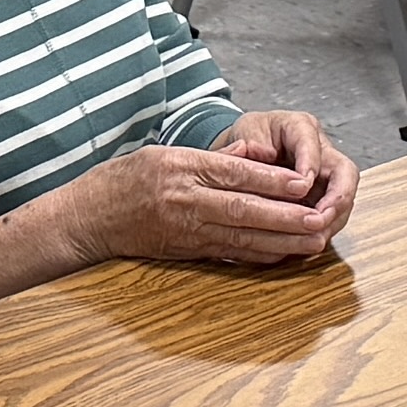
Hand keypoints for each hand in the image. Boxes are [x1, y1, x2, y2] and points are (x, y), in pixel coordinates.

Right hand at [52, 137, 349, 269]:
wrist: (87, 217)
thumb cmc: (126, 179)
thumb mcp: (165, 152)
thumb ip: (214, 155)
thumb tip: (257, 151)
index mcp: (181, 169)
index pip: (235, 174)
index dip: (272, 181)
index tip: (304, 183)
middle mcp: (185, 201)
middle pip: (243, 210)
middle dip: (285, 218)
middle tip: (320, 220)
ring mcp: (185, 230)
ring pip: (240, 237)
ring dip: (280, 242)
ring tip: (313, 242)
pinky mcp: (186, 251)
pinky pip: (228, 254)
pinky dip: (258, 255)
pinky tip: (283, 255)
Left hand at [214, 110, 360, 238]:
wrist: (249, 150)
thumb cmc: (250, 139)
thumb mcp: (245, 133)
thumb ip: (252, 142)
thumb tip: (264, 154)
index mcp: (302, 128)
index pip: (313, 143)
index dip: (311, 164)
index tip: (302, 186)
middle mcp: (321, 151)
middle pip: (345, 173)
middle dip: (337, 199)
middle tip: (320, 219)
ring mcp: (326, 176)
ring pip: (343, 198)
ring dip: (332, 219)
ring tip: (316, 236)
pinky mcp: (323, 198)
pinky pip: (332, 215)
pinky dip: (323, 229)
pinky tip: (310, 241)